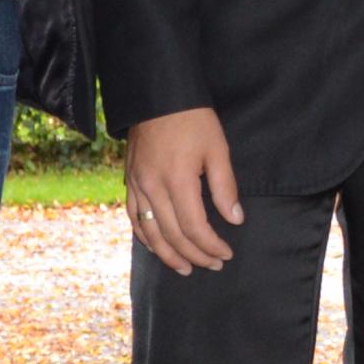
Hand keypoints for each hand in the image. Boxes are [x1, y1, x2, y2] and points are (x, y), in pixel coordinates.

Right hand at [123, 107, 244, 272]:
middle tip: (214, 265)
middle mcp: (153, 186)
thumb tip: (234, 219)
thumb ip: (225, 187)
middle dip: (195, 255)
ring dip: (169, 255)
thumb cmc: (192, 119)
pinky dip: (145, 237)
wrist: (158, 95)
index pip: (194, 227)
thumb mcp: (217, 148)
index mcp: (177, 179)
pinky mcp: (129, 180)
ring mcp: (137, 185)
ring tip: (186, 268)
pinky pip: (133, 217)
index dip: (211, 245)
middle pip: (173, 235)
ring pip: (150, 233)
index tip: (226, 253)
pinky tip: (158, 248)